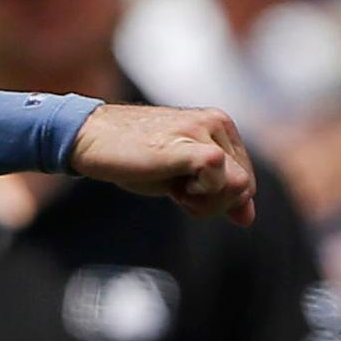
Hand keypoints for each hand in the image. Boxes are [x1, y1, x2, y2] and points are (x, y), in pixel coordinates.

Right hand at [70, 102, 257, 223]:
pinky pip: (220, 177)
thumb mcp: (182, 178)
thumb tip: (248, 217)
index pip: (247, 181)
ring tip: (175, 186)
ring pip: (240, 187)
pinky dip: (200, 196)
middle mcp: (218, 123)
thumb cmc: (134, 157)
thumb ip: (218, 194)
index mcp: (220, 126)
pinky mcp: (190, 145)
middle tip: (178, 190)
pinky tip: (174, 188)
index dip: (219, 200)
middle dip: (214, 204)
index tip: (186, 189)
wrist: (92, 139)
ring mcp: (205, 131)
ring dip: (206, 202)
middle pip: (246, 187)